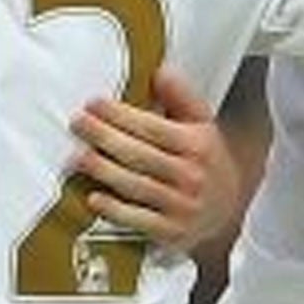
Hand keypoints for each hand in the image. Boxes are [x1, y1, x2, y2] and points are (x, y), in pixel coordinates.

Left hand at [70, 69, 240, 252]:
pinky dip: (115, 210)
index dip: (121, 115)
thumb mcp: (202, 124)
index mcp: (198, 145)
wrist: (228, 208)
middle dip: (104, 137)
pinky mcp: (172, 232)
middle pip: (139, 154)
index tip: (93, 103)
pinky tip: (93, 198)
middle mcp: (191, 175)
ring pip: (135, 186)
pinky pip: (139, 220)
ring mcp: (182, 206)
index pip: (153, 127)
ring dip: (102, 171)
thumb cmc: (205, 158)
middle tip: (76, 123)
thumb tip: (159, 71)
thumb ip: (182, 96)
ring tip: (75, 157)